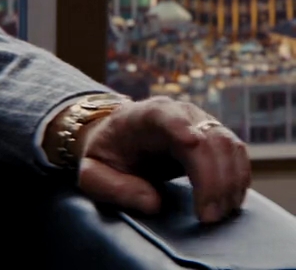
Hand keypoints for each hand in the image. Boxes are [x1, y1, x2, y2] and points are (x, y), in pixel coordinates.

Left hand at [64, 97, 250, 222]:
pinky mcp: (216, 136)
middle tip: (208, 217)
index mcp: (145, 115)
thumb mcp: (92, 174)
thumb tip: (153, 203)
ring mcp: (202, 121)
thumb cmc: (106, 156)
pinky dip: (238, 178)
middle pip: (207, 139)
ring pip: (228, 146)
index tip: (192, 147)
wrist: (119, 138)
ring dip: (230, 182)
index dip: (182, 130)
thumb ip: (112, 188)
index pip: (168, 117)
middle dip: (212, 180)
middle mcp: (179, 112)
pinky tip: (230, 202)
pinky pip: (237, 154)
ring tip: (219, 215)